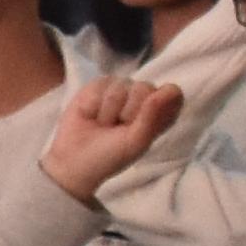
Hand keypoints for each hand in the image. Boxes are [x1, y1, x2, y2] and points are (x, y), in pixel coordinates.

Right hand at [47, 73, 184, 201]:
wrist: (73, 161)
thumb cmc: (110, 156)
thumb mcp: (137, 142)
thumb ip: (153, 116)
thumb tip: (165, 89)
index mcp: (160, 113)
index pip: (172, 92)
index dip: (158, 103)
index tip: (142, 123)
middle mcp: (142, 98)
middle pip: (145, 87)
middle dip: (127, 111)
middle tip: (117, 128)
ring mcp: (120, 90)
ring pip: (121, 85)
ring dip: (107, 110)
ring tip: (101, 124)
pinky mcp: (97, 86)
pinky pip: (100, 84)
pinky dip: (92, 104)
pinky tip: (89, 115)